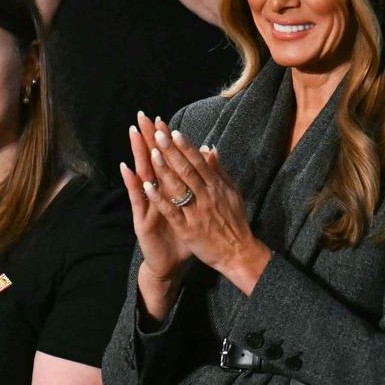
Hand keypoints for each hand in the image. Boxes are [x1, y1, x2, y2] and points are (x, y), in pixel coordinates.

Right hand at [119, 113, 190, 286]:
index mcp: (169, 190)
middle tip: (142, 117)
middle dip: (147, 139)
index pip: (166, 160)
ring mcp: (146, 205)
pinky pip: (137, 199)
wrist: (170, 264)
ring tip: (133, 133)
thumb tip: (207, 159)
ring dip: (137, 153)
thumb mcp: (192, 209)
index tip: (162, 120)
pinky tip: (126, 168)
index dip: (163, 141)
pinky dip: (132, 184)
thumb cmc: (182, 237)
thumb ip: (198, 185)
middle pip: (151, 161)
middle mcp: (155, 194)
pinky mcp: (141, 219)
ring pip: (142, 175)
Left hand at [137, 118, 270, 291]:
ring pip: (178, 188)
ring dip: (164, 170)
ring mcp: (196, 213)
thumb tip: (210, 149)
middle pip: (187, 170)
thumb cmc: (234, 222)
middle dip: (171, 151)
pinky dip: (159, 198)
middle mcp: (207, 197)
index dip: (185, 146)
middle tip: (158, 134)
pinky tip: (147, 186)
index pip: (199, 162)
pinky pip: (171, 211)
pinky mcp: (187, 229)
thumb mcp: (232, 193)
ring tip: (151, 153)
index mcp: (217, 187)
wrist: (238, 253)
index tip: (173, 131)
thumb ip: (219, 171)